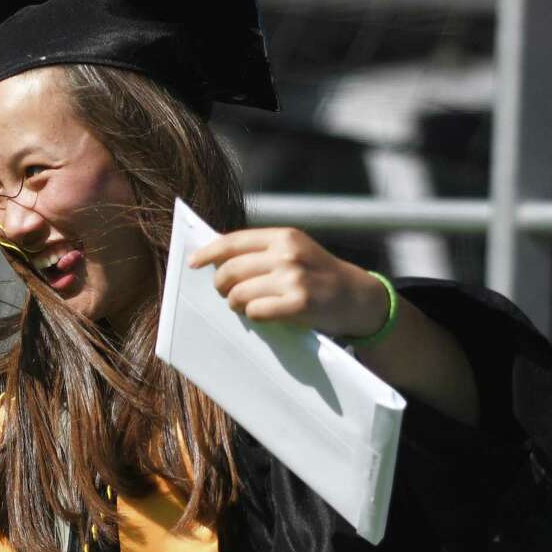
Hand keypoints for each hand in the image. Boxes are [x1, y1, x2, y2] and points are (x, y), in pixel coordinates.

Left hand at [188, 227, 388, 338]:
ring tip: (244, 305)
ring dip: (236, 303)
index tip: (193, 262)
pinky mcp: (299, 303)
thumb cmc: (319, 275)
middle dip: (220, 285)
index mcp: (284, 236)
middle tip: (224, 293)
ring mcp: (293, 278)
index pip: (233, 241)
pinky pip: (256, 311)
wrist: (357, 297)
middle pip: (230, 269)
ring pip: (239, 293)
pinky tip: (263, 314)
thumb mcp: (295, 251)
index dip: (208, 253)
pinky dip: (253, 315)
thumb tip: (217, 258)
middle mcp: (287, 253)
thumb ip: (262, 251)